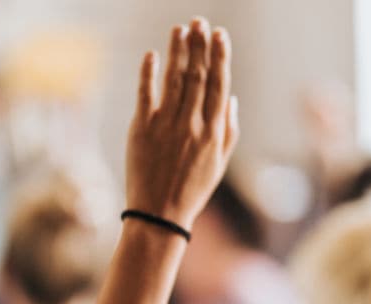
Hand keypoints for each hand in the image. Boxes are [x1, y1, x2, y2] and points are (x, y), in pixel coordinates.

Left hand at [126, 17, 238, 229]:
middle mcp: (191, 125)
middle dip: (199, 46)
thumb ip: (228, 128)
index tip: (220, 34)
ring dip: (177, 51)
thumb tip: (229, 97)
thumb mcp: (219, 163)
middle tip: (199, 22)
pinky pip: (145, 95)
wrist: (159, 214)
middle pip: (197, 76)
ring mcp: (165, 126)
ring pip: (174, 80)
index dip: (219, 57)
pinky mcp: (141, 129)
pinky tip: (151, 54)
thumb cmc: (192, 189)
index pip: (218, 85)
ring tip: (179, 29)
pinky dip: (148, 73)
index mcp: (213, 131)